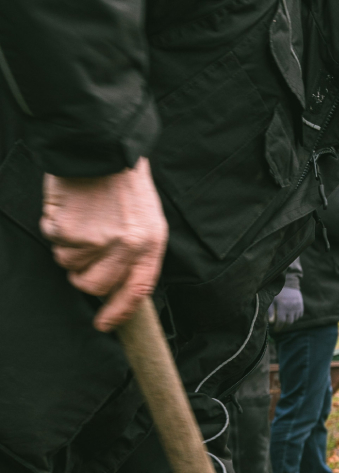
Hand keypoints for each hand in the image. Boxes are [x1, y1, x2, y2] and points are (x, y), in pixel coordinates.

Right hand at [41, 158, 168, 331]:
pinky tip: (70, 208)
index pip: (137, 291)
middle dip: (83, 275)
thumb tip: (119, 286)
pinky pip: (54, 241)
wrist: (100, 147)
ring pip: (69, 264)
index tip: (105, 324)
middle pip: (95, 286)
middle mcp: (127, 247)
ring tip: (82, 218)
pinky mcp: (69, 230)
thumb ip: (137, 253)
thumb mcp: (146, 219)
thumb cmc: (122, 183)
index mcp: (151, 244)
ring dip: (69, 246)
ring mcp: (97, 240)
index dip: (119, 312)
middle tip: (85, 250)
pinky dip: (55, 227)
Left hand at [271, 285, 303, 326]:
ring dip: (289, 321)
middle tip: (280, 327)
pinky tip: (290, 315)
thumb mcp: (271, 301)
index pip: (281, 321)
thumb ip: (270, 311)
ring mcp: (297, 306)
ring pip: (294, 319)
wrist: (288, 284)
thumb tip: (271, 322)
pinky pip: (299, 315)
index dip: (278, 327)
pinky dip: (295, 317)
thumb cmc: (276, 293)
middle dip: (284, 326)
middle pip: (289, 322)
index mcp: (282, 306)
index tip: (275, 330)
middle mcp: (291, 307)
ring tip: (284, 320)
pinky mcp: (301, 305)